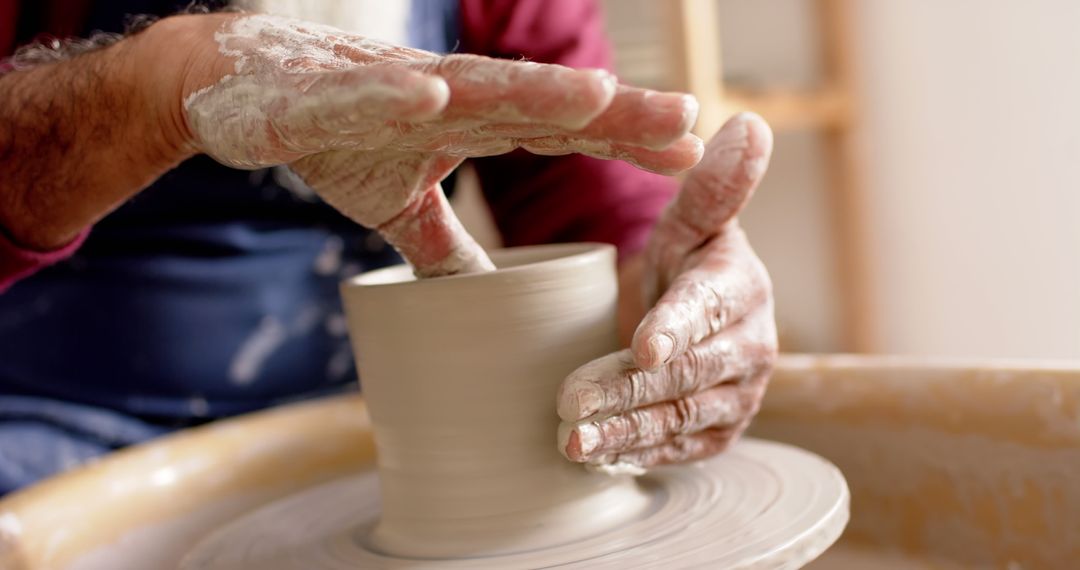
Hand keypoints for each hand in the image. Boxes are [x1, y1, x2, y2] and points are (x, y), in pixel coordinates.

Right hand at [164, 14, 702, 275]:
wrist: (236, 94)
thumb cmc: (331, 138)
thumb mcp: (399, 208)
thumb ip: (446, 249)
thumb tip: (487, 299)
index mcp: (469, 120)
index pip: (561, 131)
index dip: (624, 141)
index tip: (690, 155)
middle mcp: (445, 97)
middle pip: (542, 105)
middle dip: (614, 113)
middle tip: (688, 121)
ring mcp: (390, 89)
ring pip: (472, 87)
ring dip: (536, 92)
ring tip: (599, 97)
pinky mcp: (323, 95)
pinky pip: (365, 96)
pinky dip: (399, 94)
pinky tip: (437, 92)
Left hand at [556, 113, 776, 471]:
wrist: (700, 320)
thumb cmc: (690, 261)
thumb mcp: (696, 220)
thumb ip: (717, 185)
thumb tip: (753, 126)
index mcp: (742, 288)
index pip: (706, 308)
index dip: (675, 328)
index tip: (641, 347)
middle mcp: (749, 347)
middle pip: (685, 374)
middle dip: (627, 390)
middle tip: (568, 402)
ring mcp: (736, 397)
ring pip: (678, 419)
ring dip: (625, 433)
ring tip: (572, 442)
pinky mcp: (717, 433)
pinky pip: (678, 448)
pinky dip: (637, 456)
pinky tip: (595, 462)